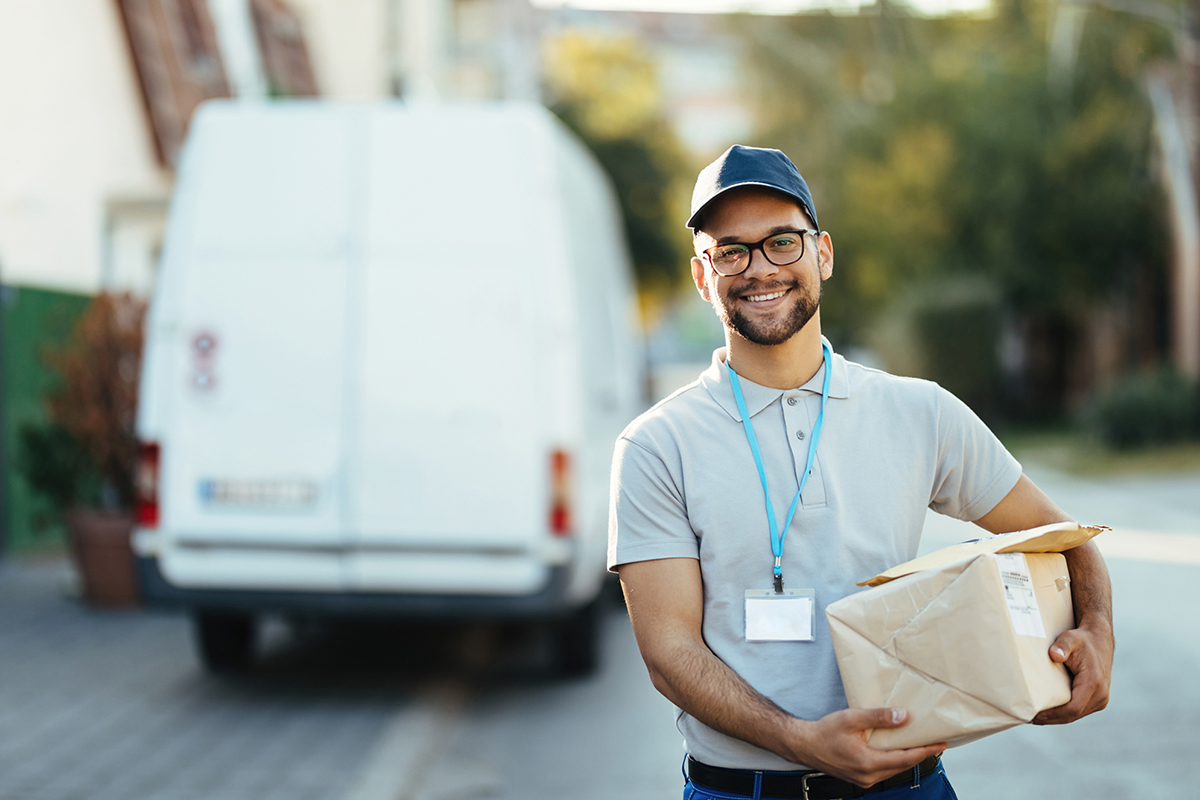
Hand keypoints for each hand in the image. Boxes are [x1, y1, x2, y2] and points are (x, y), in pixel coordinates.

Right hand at [793, 708, 945, 787]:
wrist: (804, 745)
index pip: (906, 758)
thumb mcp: (852, 719)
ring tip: (920, 744)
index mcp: (868, 763)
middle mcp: (869, 776)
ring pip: (894, 769)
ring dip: (907, 757)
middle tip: (936, 742)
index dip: (925, 751)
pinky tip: (897, 750)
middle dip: (920, 754)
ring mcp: (864, 779)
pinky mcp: (860, 778)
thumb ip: (878, 717)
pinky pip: (884, 770)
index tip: (941, 743)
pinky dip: (894, 760)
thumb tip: (903, 717)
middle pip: (903, 765)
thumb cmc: (824, 732)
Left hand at [1033, 621, 1112, 724]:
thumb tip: (1054, 655)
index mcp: (1094, 683)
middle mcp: (1101, 694)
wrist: (1098, 640)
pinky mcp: (1098, 699)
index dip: (1054, 714)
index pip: (1073, 708)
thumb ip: (1062, 646)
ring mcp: (1101, 699)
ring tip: (1035, 718)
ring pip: (1076, 715)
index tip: (1036, 715)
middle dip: (1052, 719)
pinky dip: (1064, 714)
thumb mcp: (1070, 638)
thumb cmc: (1081, 640)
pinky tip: (1048, 714)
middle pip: (1073, 715)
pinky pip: (1079, 711)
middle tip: (1029, 718)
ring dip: (1057, 718)